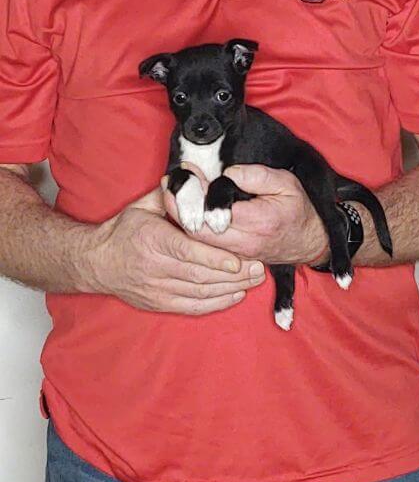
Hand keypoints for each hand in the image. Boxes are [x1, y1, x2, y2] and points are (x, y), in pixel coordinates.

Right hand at [80, 186, 265, 314]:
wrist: (96, 262)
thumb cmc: (124, 231)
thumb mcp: (142, 206)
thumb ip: (172, 195)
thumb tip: (194, 175)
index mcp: (152, 239)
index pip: (187, 251)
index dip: (214, 258)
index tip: (237, 259)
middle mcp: (154, 267)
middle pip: (199, 275)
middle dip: (232, 274)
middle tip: (259, 267)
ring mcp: (156, 289)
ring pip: (199, 293)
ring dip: (229, 288)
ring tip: (254, 280)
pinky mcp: (159, 303)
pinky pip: (192, 307)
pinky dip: (216, 303)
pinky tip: (235, 295)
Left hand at [164, 164, 328, 264]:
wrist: (310, 242)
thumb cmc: (297, 209)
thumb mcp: (285, 183)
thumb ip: (256, 175)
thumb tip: (228, 172)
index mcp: (257, 222)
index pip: (211, 212)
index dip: (193, 193)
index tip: (184, 173)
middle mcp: (244, 243)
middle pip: (196, 230)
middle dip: (177, 206)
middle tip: (169, 184)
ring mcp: (237, 255)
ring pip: (197, 242)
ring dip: (181, 219)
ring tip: (171, 194)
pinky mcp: (233, 259)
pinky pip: (205, 248)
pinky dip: (191, 230)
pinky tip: (185, 212)